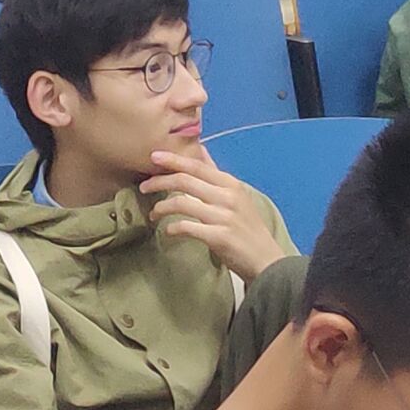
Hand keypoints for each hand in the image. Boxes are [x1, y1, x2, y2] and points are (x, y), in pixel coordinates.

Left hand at [141, 145, 287, 282]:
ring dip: (162, 207)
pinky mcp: (218, 237)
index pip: (197, 166)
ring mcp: (223, 216)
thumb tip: (200, 150)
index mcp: (230, 184)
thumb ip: (215, 175)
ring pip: (182, 203)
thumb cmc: (248, 228)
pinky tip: (169, 230)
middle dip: (160, 181)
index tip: (153, 157)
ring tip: (154, 213)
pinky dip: (173, 228)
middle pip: (185, 181)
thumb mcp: (236, 196)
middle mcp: (227, 196)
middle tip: (144, 186)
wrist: (266, 260)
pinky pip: (187, 227)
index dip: (173, 160)